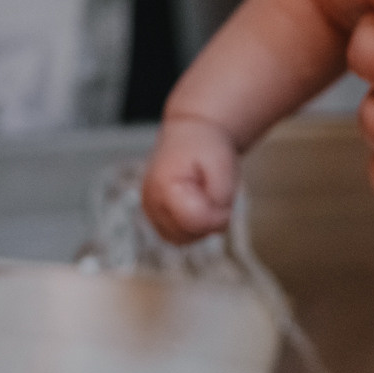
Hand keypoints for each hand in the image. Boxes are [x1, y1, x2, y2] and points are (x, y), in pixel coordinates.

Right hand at [143, 116, 242, 242]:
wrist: (190, 133)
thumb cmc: (204, 144)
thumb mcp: (222, 164)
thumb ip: (220, 199)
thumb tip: (214, 225)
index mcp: (163, 185)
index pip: (195, 222)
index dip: (217, 214)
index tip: (223, 196)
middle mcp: (150, 202)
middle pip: (188, 235)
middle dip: (209, 219)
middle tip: (215, 192)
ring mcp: (150, 212)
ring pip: (184, 239)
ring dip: (202, 224)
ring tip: (205, 195)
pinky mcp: (156, 218)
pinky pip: (179, 236)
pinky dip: (194, 226)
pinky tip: (199, 204)